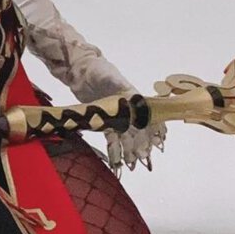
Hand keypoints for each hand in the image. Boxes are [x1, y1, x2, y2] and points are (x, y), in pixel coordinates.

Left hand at [69, 53, 166, 174]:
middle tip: (143, 157)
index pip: (144, 116)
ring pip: (125, 135)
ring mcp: (115, 116)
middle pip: (136, 129)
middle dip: (141, 143)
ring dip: (129, 148)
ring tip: (132, 162)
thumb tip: (134, 97)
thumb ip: (120, 86)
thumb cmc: (98, 70)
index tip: (154, 142)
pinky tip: (118, 159)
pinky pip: (111, 136)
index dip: (150, 129)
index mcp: (132, 97)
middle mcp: (127, 108)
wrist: (80, 71)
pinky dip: (115, 147)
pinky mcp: (103, 121)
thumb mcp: (109, 76)